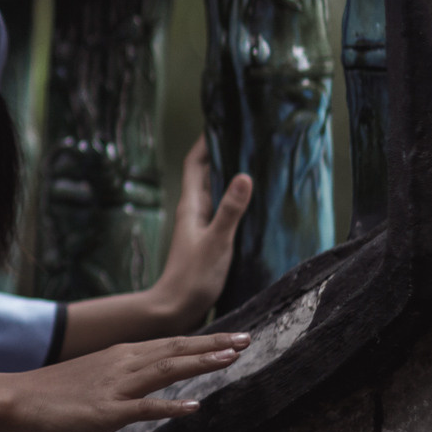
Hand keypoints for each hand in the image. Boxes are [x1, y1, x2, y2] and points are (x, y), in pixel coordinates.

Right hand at [6, 331, 251, 431]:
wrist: (16, 399)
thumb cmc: (51, 391)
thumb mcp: (93, 377)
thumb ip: (121, 377)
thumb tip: (144, 382)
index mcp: (121, 355)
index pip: (171, 344)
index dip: (205, 342)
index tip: (234, 339)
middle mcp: (123, 363)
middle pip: (176, 350)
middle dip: (214, 346)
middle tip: (248, 340)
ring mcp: (116, 386)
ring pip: (166, 370)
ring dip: (200, 363)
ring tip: (230, 359)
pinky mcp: (106, 411)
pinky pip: (143, 408)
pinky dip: (170, 407)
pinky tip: (193, 407)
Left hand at [150, 138, 251, 329]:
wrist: (175, 310)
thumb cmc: (193, 277)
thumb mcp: (217, 242)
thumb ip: (230, 211)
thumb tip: (243, 175)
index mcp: (190, 206)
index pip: (194, 164)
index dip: (206, 142)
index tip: (221, 121)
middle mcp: (193, 212)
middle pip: (205, 174)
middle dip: (222, 154)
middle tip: (247, 137)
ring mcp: (200, 227)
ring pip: (215, 193)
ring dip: (229, 178)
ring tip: (255, 163)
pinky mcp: (209, 242)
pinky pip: (223, 212)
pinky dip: (235, 202)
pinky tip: (253, 205)